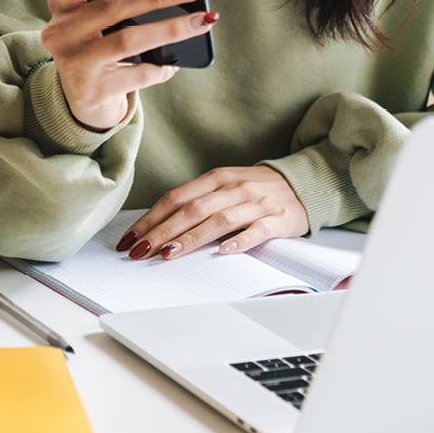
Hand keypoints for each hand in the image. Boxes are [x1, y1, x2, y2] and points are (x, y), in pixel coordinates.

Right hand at [40, 0, 218, 130]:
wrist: (85, 99)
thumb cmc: (99, 46)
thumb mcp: (94, 20)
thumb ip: (114, 0)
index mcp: (61, 3)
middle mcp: (60, 32)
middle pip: (112, 5)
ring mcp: (72, 63)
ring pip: (128, 39)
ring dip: (171, 28)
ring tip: (202, 20)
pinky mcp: (91, 90)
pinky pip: (136, 74)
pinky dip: (161, 67)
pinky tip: (176, 62)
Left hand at [115, 166, 309, 259]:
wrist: (303, 183)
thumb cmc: (255, 189)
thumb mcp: (225, 186)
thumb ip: (198, 201)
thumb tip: (158, 225)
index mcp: (217, 178)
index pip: (176, 198)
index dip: (151, 218)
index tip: (129, 238)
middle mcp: (234, 188)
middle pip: (191, 210)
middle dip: (161, 232)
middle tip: (138, 251)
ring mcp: (256, 203)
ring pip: (218, 220)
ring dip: (191, 238)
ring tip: (168, 254)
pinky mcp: (278, 219)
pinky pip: (257, 231)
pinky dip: (240, 241)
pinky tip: (223, 251)